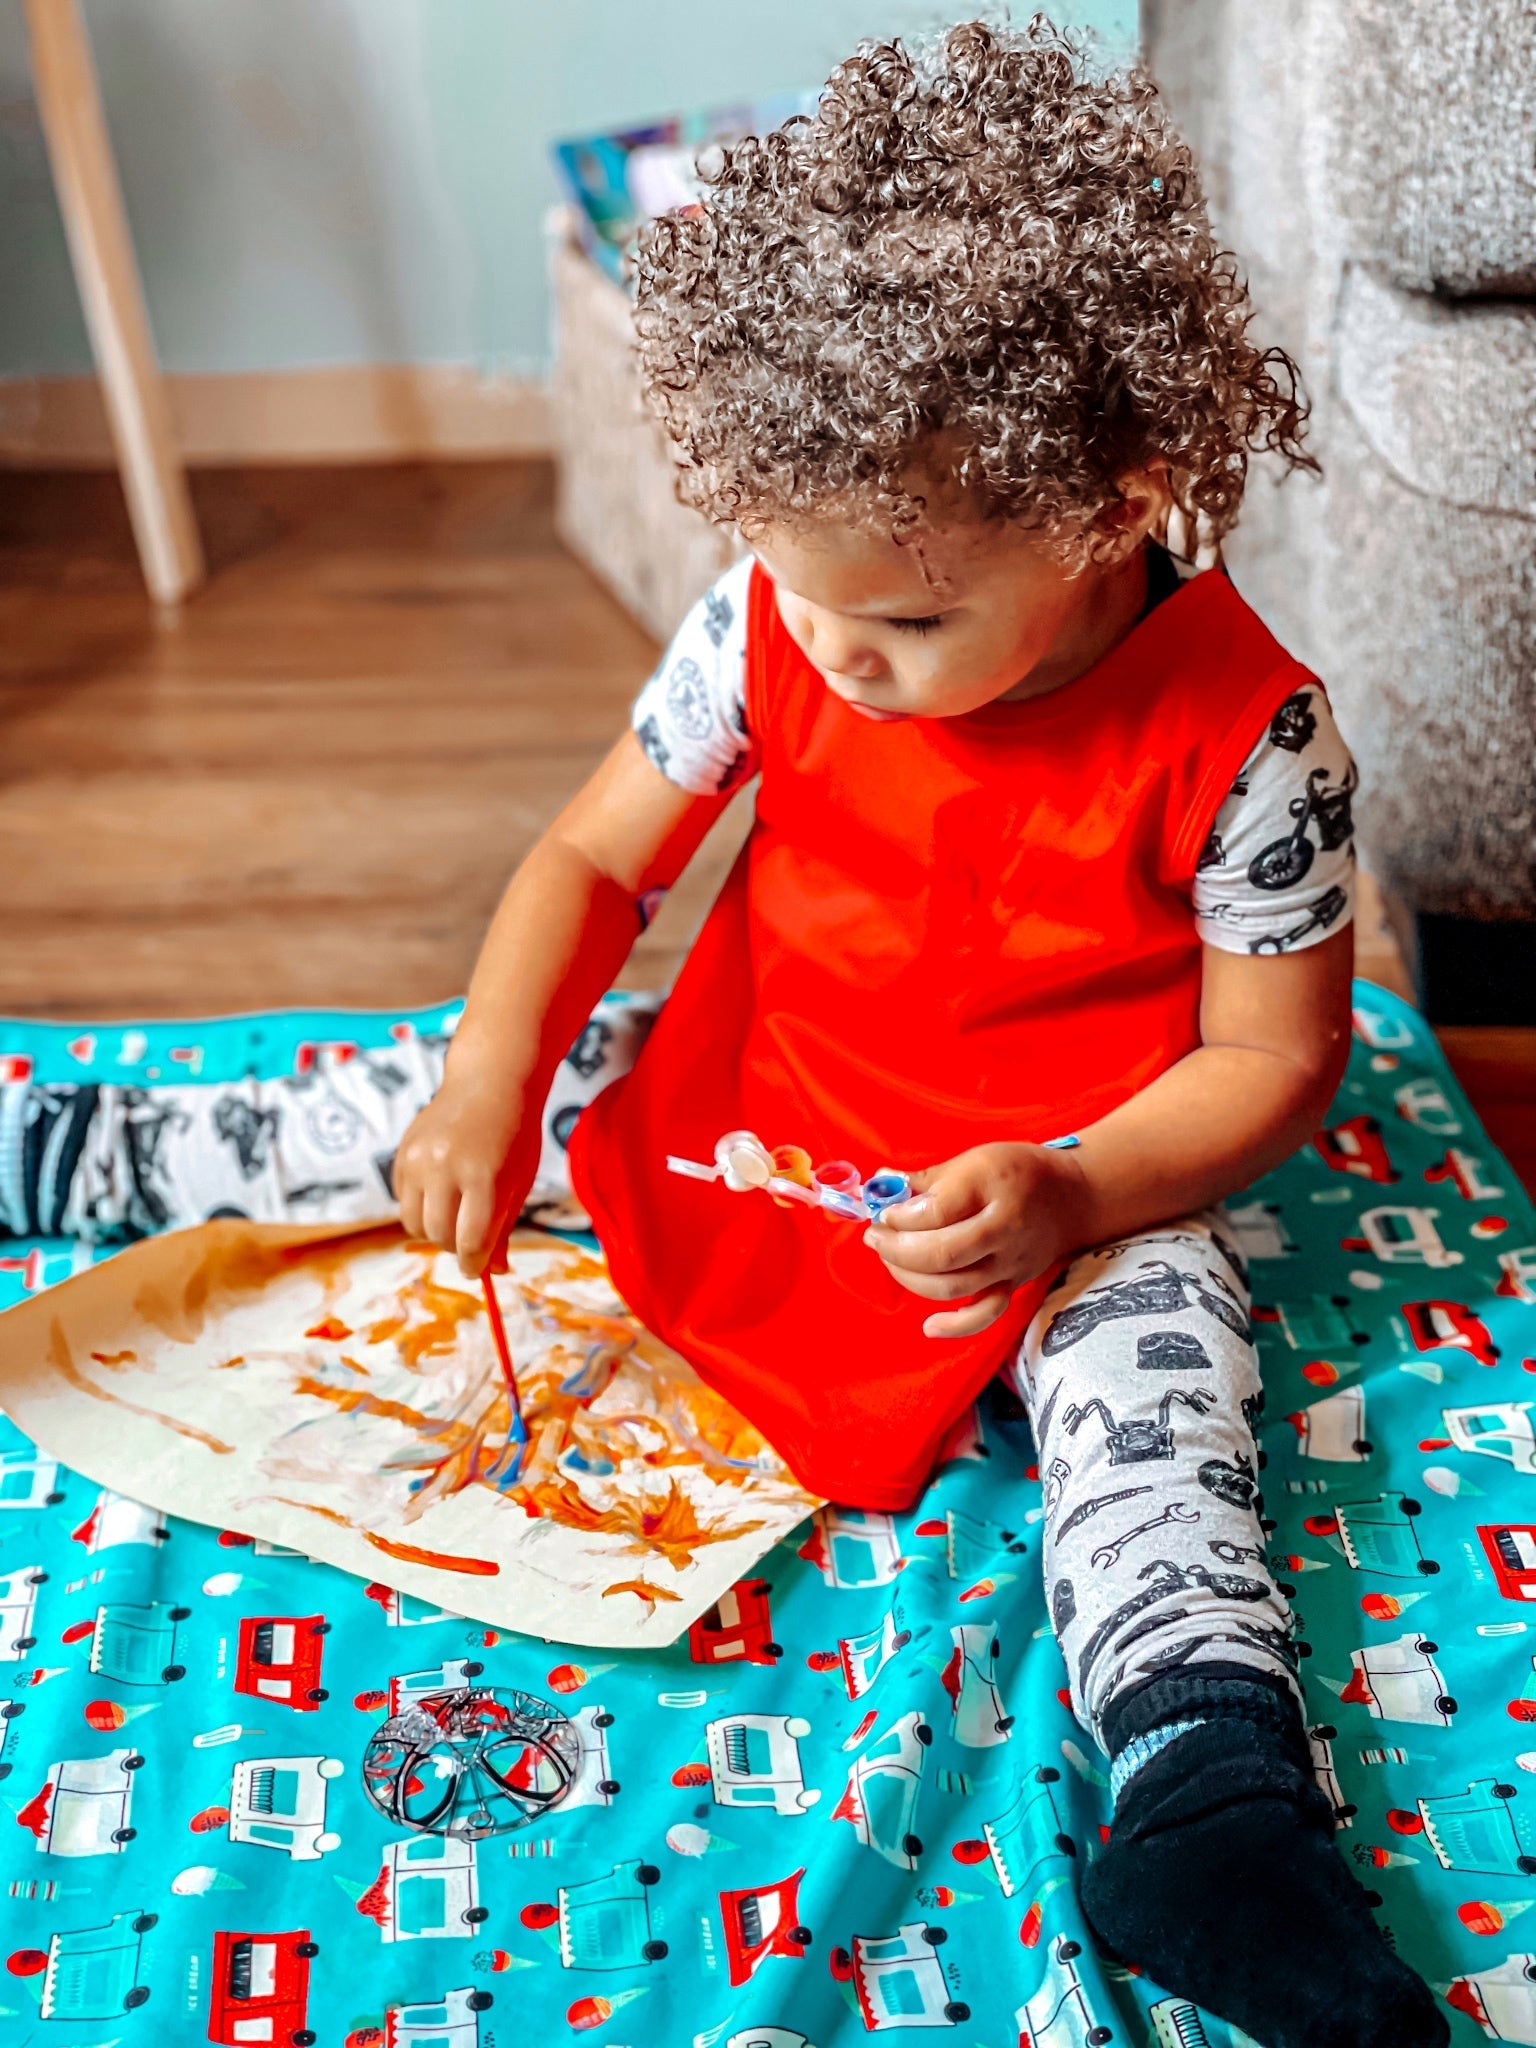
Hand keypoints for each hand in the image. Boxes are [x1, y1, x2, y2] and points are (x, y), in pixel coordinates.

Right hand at [394, 1075, 538, 1278]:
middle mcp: (446, 1167)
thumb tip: (493, 1271)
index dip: (474, 1264)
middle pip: (440, 1236)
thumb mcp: (520, 1181)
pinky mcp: (402, 1153)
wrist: (489, 1082)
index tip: (477, 1269)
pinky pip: (404, 1201)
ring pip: (415, 1224)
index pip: (470, 1241)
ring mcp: (419, 1159)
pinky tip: (441, 1187)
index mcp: (484, 1176)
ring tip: (455, 1212)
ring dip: (434, 1229)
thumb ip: (503, 1226)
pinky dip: (421, 1206)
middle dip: (456, 1246)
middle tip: (470, 1237)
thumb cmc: (514, 1134)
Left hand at [864, 1142, 1088, 1338]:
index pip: (937, 1211)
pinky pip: (986, 1314)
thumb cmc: (1017, 1171)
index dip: (900, 1217)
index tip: (884, 1213)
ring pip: (953, 1285)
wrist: (1073, 1197)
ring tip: (890, 1259)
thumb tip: (881, 1186)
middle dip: (896, 1249)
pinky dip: (956, 1326)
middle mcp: (1003, 1228)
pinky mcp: (1014, 1285)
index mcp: (991, 1186)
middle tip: (876, 1237)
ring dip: (910, 1277)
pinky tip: (929, 1325)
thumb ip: (926, 1179)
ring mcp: (1009, 1263)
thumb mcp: (973, 1159)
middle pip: (942, 1254)